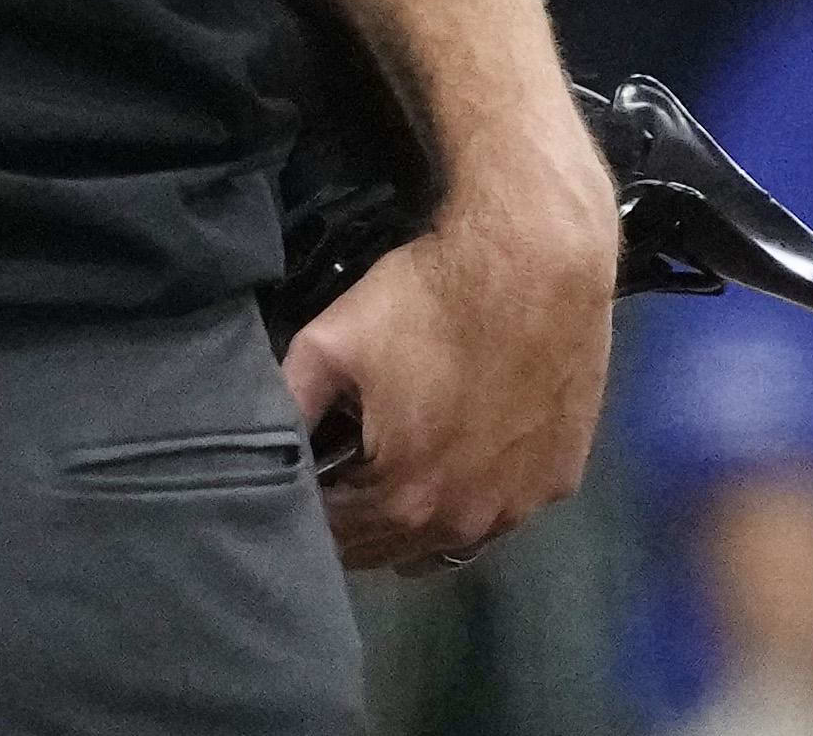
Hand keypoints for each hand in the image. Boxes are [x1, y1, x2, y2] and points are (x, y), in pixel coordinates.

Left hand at [280, 131, 623, 571]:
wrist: (537, 263)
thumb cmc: (426, 301)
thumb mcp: (329, 344)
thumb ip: (285, 404)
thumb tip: (253, 449)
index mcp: (402, 499)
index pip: (334, 538)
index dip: (307, 510)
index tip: (297, 480)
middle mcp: (464, 524)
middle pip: (387, 549)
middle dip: (353, 519)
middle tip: (334, 474)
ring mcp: (519, 508)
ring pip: (446, 542)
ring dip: (410, 521)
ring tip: (388, 472)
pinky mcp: (559, 482)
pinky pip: (500, 514)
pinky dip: (469, 500)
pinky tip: (455, 458)